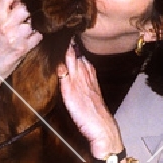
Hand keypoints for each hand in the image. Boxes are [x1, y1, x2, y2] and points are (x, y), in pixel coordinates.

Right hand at [0, 0, 40, 144]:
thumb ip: (0, 3)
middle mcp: (7, 25)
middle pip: (26, 6)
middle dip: (27, 7)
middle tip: (27, 10)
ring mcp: (17, 37)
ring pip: (34, 20)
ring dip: (34, 19)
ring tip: (31, 20)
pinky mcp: (25, 47)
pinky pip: (39, 34)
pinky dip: (38, 32)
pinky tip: (34, 31)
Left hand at [58, 40, 121, 159]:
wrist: (103, 129)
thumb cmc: (98, 118)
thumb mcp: (94, 99)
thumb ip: (88, 88)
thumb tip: (80, 82)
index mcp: (93, 81)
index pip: (85, 61)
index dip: (78, 51)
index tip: (73, 40)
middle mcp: (87, 80)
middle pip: (78, 58)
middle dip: (72, 46)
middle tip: (65, 33)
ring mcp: (80, 85)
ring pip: (73, 63)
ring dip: (67, 52)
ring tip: (61, 39)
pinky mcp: (72, 93)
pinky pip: (66, 76)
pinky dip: (62, 67)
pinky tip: (58, 60)